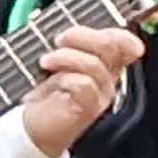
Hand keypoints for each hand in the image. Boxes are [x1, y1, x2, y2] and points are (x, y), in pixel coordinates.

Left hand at [13, 25, 144, 153]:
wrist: (33, 128)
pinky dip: (65, 78)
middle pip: (110, 47)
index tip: (101, 31)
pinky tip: (54, 83)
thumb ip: (69, 46)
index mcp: (103, 65)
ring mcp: (100, 94)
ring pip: (95, 65)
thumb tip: (67, 29)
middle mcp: (107, 78)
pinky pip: (84, 84)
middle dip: (81, 37)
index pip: (124, 44)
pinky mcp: (89, 108)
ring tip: (46, 62)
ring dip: (65, 58)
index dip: (119, 35)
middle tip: (60, 41)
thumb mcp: (56, 63)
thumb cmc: (44, 94)